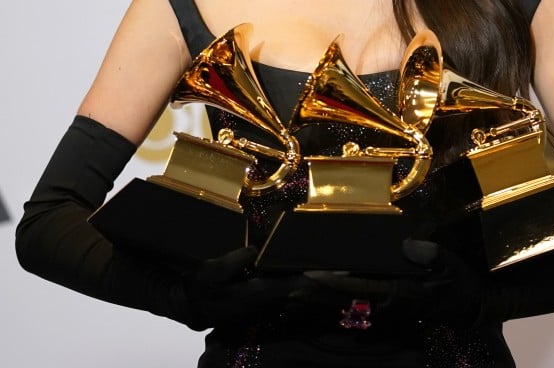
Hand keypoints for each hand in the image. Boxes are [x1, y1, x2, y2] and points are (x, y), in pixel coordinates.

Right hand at [183, 246, 346, 331]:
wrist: (194, 306)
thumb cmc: (201, 288)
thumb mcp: (208, 273)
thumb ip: (230, 262)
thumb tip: (254, 250)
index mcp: (260, 293)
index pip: (296, 285)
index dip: (318, 279)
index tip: (339, 272)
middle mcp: (271, 301)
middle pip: (307, 293)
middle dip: (332, 285)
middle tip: (357, 274)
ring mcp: (272, 304)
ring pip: (305, 297)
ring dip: (327, 289)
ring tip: (350, 278)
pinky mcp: (269, 302)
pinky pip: (298, 296)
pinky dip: (315, 291)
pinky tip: (328, 282)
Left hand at [306, 239, 492, 329]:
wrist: (471, 306)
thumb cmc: (459, 283)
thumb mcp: (450, 265)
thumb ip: (429, 255)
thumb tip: (406, 244)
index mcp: (399, 292)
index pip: (360, 287)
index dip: (335, 281)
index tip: (312, 273)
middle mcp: (389, 306)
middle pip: (347, 302)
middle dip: (319, 297)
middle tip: (290, 290)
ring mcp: (389, 312)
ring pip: (350, 308)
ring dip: (324, 303)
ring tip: (297, 295)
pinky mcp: (392, 312)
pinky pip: (361, 310)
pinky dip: (340, 305)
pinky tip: (322, 301)